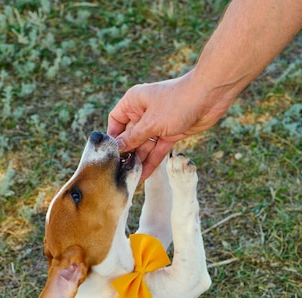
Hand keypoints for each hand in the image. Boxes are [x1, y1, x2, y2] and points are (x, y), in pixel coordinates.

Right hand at [107, 74, 224, 178]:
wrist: (210, 97)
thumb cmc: (178, 102)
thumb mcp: (151, 123)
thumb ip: (133, 138)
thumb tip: (117, 148)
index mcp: (134, 102)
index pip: (115, 120)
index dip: (112, 137)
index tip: (109, 154)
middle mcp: (143, 113)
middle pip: (130, 136)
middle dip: (126, 153)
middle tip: (119, 172)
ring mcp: (157, 124)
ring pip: (144, 146)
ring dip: (138, 161)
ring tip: (130, 178)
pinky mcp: (170, 133)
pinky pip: (157, 150)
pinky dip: (151, 161)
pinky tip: (143, 175)